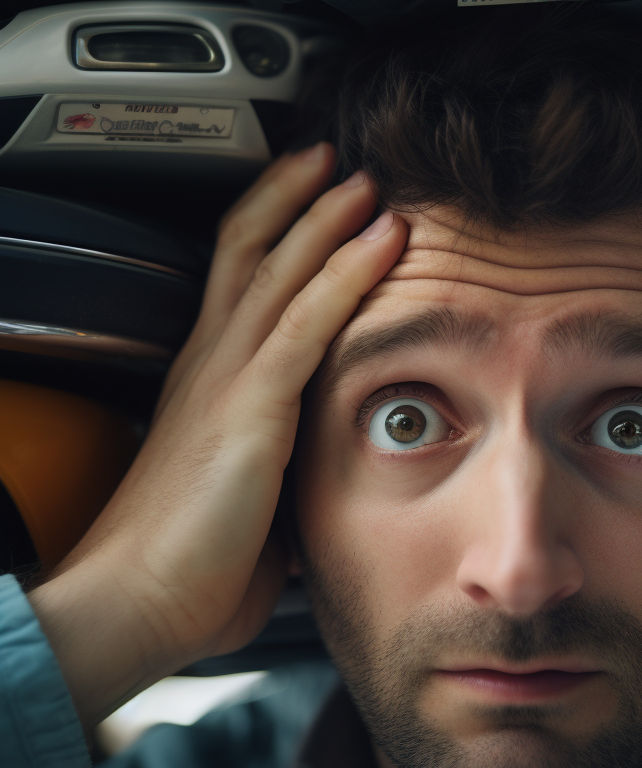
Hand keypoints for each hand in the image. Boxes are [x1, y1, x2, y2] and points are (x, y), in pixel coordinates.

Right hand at [28, 144, 407, 728]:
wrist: (133, 605)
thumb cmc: (186, 569)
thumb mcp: (245, 506)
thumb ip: (279, 478)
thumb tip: (312, 489)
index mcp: (206, 384)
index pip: (234, 281)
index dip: (269, 230)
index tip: (310, 200)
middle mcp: (209, 364)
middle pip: (248, 250)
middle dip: (294, 198)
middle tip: (335, 162)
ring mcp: (225, 378)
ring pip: (279, 269)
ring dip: (327, 218)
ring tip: (366, 180)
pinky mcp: (249, 405)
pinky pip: (307, 320)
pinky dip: (348, 272)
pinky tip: (383, 239)